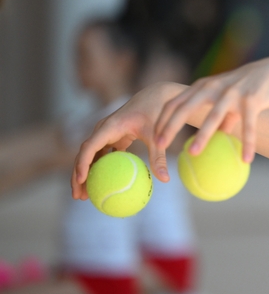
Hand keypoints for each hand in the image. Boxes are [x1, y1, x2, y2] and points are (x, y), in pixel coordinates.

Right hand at [71, 82, 181, 199]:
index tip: (81, 180)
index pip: (90, 146)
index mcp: (110, 127)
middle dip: (77, 175)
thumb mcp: (157, 136)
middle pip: (83, 154)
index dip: (83, 163)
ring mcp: (106, 134)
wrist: (156, 97)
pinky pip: (100, 156)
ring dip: (85, 175)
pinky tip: (102, 186)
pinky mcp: (112, 138)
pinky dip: (98, 170)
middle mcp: (103, 129)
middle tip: (78, 196)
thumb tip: (165, 180)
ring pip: (89, 156)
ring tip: (85, 197)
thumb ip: (159, 157)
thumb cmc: (157, 114)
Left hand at [154, 57, 268, 164]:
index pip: (174, 103)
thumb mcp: (228, 99)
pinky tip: (246, 159)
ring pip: (213, 116)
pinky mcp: (252, 99)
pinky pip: (248, 124)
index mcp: (202, 87)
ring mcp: (232, 92)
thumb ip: (220, 116)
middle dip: (169, 126)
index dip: (162, 121)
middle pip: (185, 107)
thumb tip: (217, 138)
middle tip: (158, 146)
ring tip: (192, 154)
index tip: (153, 140)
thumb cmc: (248, 87)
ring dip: (202, 135)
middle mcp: (213, 87)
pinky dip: (247, 142)